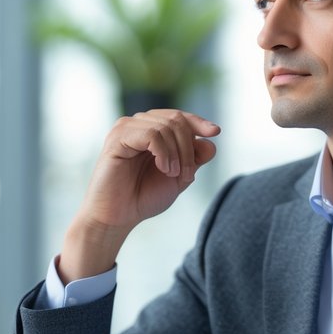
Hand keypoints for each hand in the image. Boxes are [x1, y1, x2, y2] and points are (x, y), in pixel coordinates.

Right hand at [58, 110, 219, 281]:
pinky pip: (152, 134)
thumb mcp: (178, 177)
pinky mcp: (117, 138)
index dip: (198, 122)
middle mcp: (137, 125)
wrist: (118, 217)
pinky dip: (164, 152)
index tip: (215, 132)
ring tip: (173, 175)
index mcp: (150, 131)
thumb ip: (194, 159)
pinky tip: (164, 169)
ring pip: (165, 126)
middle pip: (176, 119)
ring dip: (178, 153)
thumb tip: (211, 142)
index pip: (179, 116)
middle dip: (189, 147)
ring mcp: (125, 129)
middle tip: (187, 175)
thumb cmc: (143, 197)